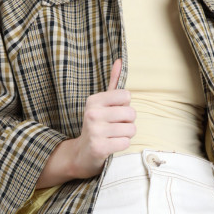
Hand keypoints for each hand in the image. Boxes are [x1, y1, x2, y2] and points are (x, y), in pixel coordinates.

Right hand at [72, 58, 135, 178]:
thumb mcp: (102, 103)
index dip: (125, 106)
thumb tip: (120, 60)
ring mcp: (95, 131)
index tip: (114, 113)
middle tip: (115, 127)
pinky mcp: (99, 147)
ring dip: (126, 135)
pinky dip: (122, 145)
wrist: (82, 153)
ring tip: (113, 136)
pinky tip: (111, 145)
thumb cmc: (97, 125)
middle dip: (128, 122)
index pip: (127, 96)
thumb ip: (113, 83)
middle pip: (131, 113)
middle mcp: (92, 114)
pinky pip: (125, 143)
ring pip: (131, 129)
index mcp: (94, 100)